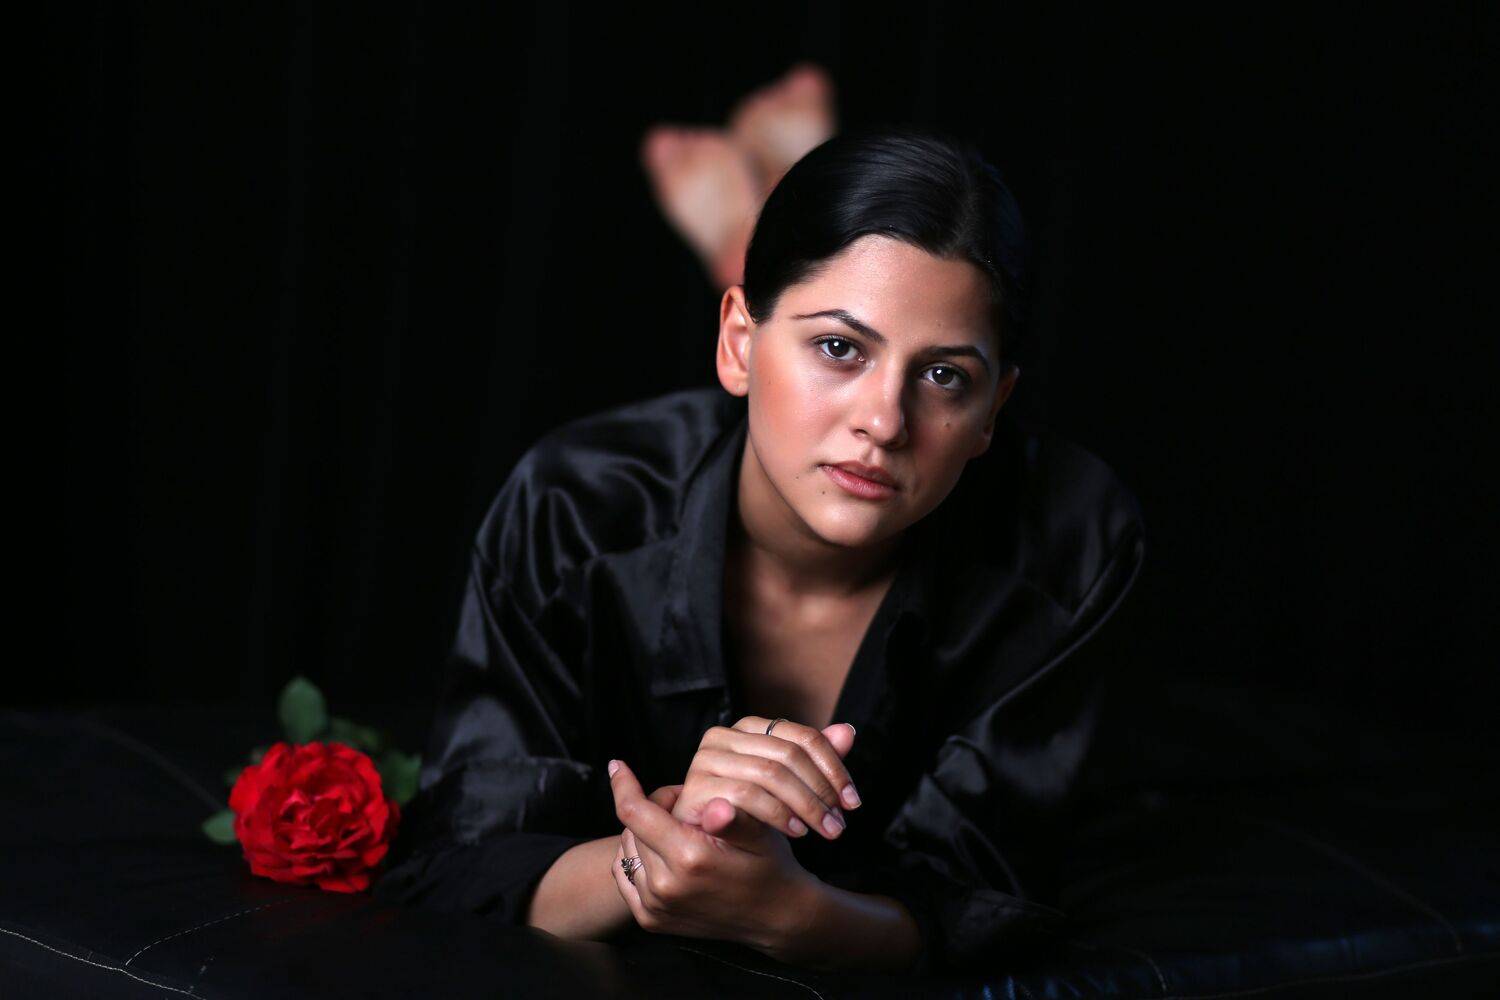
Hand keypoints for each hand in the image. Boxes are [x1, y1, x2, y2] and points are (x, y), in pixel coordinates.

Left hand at [608, 757, 815, 953]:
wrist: (776, 916)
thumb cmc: (769, 865)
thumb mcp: (760, 834)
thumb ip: (735, 817)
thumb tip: (716, 804)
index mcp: (689, 858)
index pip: (635, 812)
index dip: (624, 785)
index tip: (618, 765)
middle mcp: (665, 886)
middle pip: (633, 827)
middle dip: (653, 809)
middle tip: (688, 807)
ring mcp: (656, 907)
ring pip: (628, 850)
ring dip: (645, 834)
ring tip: (680, 830)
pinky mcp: (652, 920)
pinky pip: (625, 875)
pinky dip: (637, 858)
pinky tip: (663, 852)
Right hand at [671, 717, 859, 841]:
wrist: (714, 848)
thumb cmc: (754, 814)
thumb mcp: (792, 787)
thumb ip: (817, 760)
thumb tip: (848, 732)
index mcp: (749, 727)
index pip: (803, 737)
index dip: (834, 767)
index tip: (853, 800)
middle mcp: (723, 736)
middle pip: (789, 755)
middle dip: (821, 791)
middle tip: (840, 823)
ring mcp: (705, 760)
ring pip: (770, 773)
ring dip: (805, 805)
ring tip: (824, 830)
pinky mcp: (695, 788)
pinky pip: (747, 795)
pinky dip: (778, 814)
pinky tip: (797, 831)